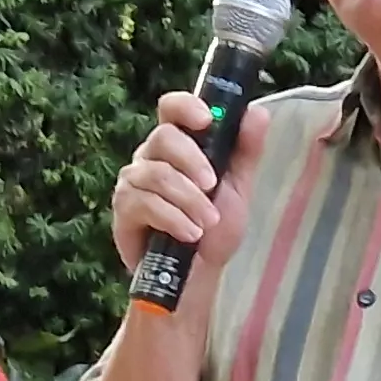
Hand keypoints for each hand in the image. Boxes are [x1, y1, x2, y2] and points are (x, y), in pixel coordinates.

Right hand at [110, 91, 250, 282]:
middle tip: (213, 186)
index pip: (172, 108)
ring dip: (188, 199)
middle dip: (193, 162)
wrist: (199, 274)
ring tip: (208, 222)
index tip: (207, 119)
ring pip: (156, 174)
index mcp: (179, 143)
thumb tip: (256, 112)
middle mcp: (151, 155)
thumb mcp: (239, 187)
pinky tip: (190, 233)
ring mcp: (134, 181)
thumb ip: (246, 150)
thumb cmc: (214, 227)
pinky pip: (145, 203)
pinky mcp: (124, 209)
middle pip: (163, 137)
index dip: (186, 106)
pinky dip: (173, 219)